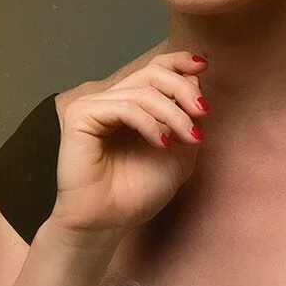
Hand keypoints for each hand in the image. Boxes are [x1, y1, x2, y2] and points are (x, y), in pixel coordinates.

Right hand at [52, 51, 210, 241]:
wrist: (108, 223)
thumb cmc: (138, 193)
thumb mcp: (179, 153)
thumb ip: (188, 119)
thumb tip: (195, 82)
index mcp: (134, 105)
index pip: (155, 69)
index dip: (179, 62)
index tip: (203, 66)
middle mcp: (113, 101)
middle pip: (153, 73)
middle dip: (184, 89)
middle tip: (203, 112)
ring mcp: (95, 106)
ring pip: (143, 91)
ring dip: (173, 113)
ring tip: (188, 138)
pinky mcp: (81, 116)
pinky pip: (123, 107)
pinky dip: (149, 123)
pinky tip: (162, 143)